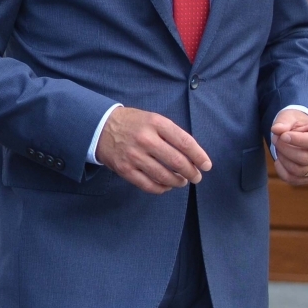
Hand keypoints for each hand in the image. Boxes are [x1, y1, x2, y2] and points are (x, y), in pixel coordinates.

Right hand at [95, 106, 212, 194]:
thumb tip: (193, 156)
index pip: (185, 143)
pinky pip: (149, 185)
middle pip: (177, 162)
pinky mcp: (125, 169)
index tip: (207, 165)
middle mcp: (146, 139)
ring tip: (181, 181)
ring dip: (178, 182)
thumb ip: (172, 134)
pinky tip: (166, 185)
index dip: (199, 157)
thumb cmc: (133, 123)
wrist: (100, 127)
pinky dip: (162, 188)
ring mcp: (134, 156)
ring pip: (164, 176)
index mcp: (156, 123)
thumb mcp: (153, 119)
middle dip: (192, 173)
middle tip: (196, 177)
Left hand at [271, 108, 307, 185]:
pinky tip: (278, 161)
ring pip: (300, 171)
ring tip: (278, 149)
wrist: (296, 133)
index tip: (283, 136)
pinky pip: (294, 180)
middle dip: (285, 149)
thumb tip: (277, 130)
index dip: (297, 140)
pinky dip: (282, 171)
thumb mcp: (289, 117)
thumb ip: (283, 122)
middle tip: (276, 139)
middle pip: (306, 158)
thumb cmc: (294, 124)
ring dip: (283, 159)